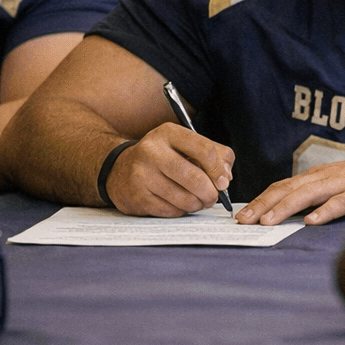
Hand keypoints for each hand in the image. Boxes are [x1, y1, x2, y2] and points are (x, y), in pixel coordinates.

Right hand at [104, 123, 234, 217]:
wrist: (118, 170)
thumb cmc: (161, 158)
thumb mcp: (185, 145)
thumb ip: (214, 154)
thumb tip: (226, 176)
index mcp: (168, 133)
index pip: (204, 150)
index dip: (218, 169)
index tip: (223, 181)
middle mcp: (152, 151)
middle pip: (194, 178)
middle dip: (210, 193)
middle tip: (213, 197)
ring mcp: (142, 175)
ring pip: (184, 198)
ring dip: (197, 204)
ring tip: (197, 201)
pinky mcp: (138, 197)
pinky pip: (171, 211)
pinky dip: (181, 211)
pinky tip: (179, 204)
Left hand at [236, 153, 344, 225]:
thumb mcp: (343, 186)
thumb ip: (321, 198)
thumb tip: (296, 216)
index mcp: (321, 176)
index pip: (284, 186)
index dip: (261, 199)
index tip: (242, 214)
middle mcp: (329, 176)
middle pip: (289, 189)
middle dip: (263, 204)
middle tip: (242, 220)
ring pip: (309, 194)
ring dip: (285, 207)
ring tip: (267, 222)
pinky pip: (342, 202)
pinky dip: (325, 211)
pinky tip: (311, 221)